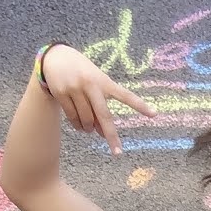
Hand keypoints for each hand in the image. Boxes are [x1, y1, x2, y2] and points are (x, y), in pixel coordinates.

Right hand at [39, 45, 155, 155]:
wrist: (56, 57)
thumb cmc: (82, 74)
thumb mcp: (95, 83)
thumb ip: (100, 106)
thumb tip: (101, 132)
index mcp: (104, 81)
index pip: (125, 95)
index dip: (139, 105)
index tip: (154, 115)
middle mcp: (91, 85)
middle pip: (104, 116)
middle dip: (111, 136)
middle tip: (118, 152)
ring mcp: (75, 89)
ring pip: (86, 120)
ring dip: (90, 130)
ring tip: (89, 130)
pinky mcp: (61, 93)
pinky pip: (72, 118)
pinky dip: (78, 126)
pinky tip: (80, 127)